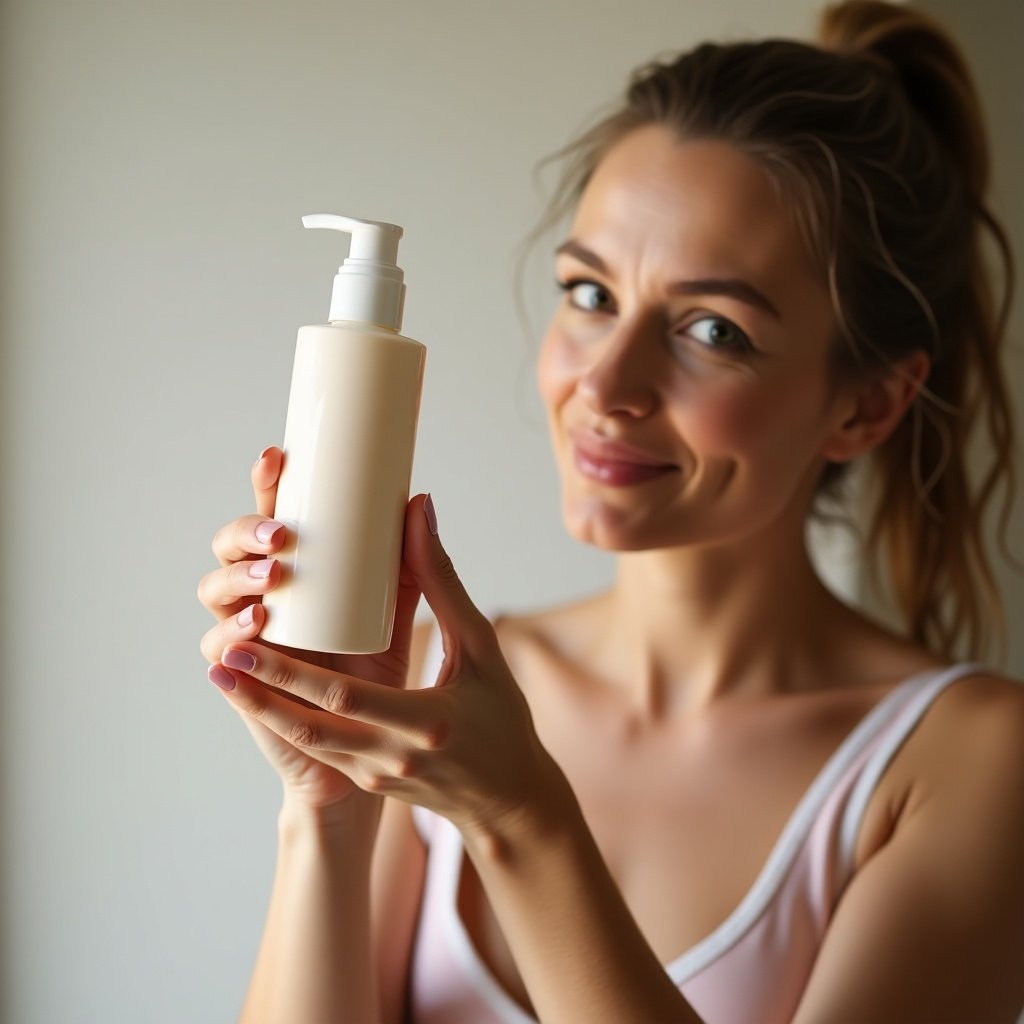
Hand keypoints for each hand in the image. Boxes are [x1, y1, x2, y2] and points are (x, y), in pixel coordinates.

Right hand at [197, 447, 425, 813]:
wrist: (380, 751)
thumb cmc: (387, 676)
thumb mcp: (401, 614)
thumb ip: (411, 567)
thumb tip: (419, 500)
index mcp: (302, 572)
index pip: (276, 517)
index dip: (268, 486)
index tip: (279, 457)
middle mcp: (268, 596)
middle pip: (232, 548)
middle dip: (246, 531)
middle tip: (283, 533)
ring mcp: (251, 637)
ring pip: (217, 592)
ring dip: (236, 578)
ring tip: (275, 576)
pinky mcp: (245, 681)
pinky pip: (219, 654)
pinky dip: (229, 639)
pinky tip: (257, 626)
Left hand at [208, 485, 560, 840]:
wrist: (508, 799)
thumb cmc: (502, 717)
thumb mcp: (481, 648)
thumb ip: (442, 583)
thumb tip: (416, 512)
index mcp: (427, 724)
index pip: (345, 697)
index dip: (289, 673)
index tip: (247, 641)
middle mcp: (395, 757)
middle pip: (313, 723)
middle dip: (263, 689)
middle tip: (224, 655)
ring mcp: (378, 774)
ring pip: (308, 741)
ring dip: (264, 709)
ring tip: (225, 674)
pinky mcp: (369, 779)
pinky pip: (321, 749)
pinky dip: (288, 722)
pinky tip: (262, 696)